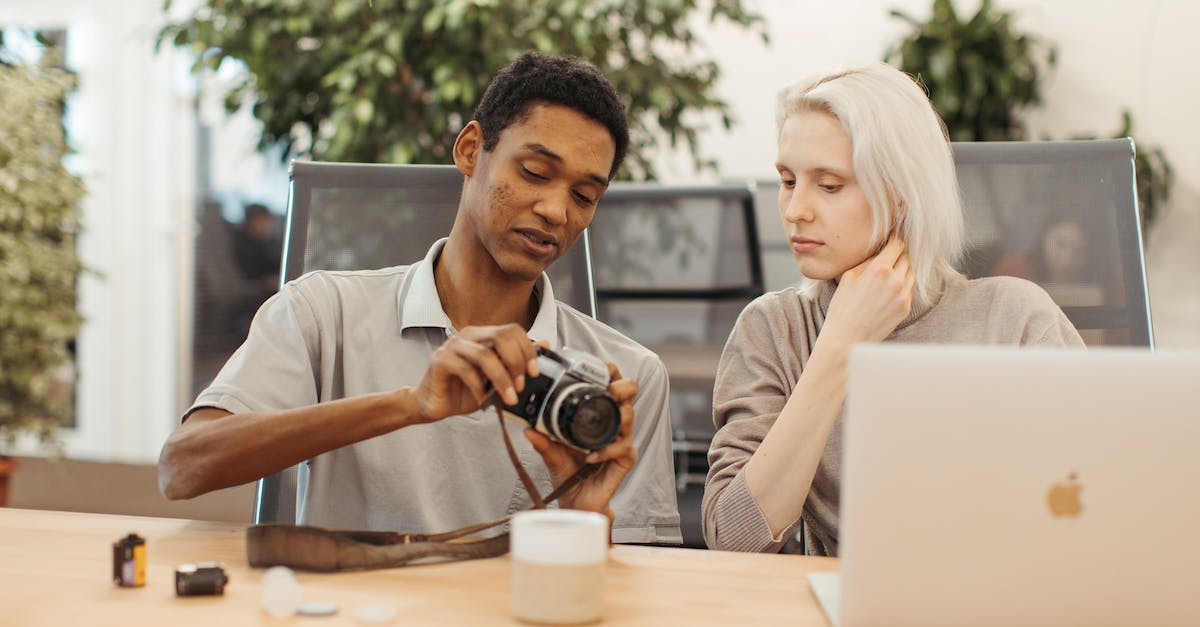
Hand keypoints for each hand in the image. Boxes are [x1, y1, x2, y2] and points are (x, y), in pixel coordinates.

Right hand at [411, 324, 539, 422]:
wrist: (435, 405)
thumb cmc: (465, 391)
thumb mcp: (498, 379)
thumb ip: (517, 362)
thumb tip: (545, 344)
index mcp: (484, 335)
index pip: (512, 330)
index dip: (527, 349)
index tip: (535, 372)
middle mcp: (469, 336)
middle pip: (501, 336)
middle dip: (516, 362)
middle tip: (521, 385)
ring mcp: (453, 346)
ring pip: (484, 354)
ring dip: (501, 378)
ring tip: (508, 397)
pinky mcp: (440, 360)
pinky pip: (465, 369)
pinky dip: (478, 386)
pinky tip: (483, 398)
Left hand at [525, 362, 637, 518]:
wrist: (574, 500)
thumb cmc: (567, 471)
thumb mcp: (551, 451)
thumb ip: (542, 439)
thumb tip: (526, 428)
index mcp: (599, 415)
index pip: (612, 385)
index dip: (612, 373)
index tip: (603, 367)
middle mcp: (614, 424)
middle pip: (630, 394)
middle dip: (622, 387)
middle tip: (609, 388)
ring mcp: (622, 441)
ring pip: (629, 417)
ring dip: (614, 417)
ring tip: (595, 425)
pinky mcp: (625, 460)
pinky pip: (622, 448)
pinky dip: (606, 450)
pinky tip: (591, 456)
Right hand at [821, 234, 914, 347]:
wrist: (847, 338)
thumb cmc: (843, 308)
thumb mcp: (849, 277)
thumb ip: (867, 261)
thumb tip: (879, 252)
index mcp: (880, 269)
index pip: (897, 244)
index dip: (894, 239)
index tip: (890, 239)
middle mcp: (896, 280)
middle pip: (906, 257)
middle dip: (898, 254)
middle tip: (889, 255)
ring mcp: (903, 295)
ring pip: (911, 272)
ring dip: (902, 269)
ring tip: (889, 273)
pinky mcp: (905, 308)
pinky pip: (909, 289)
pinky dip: (902, 285)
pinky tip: (889, 289)